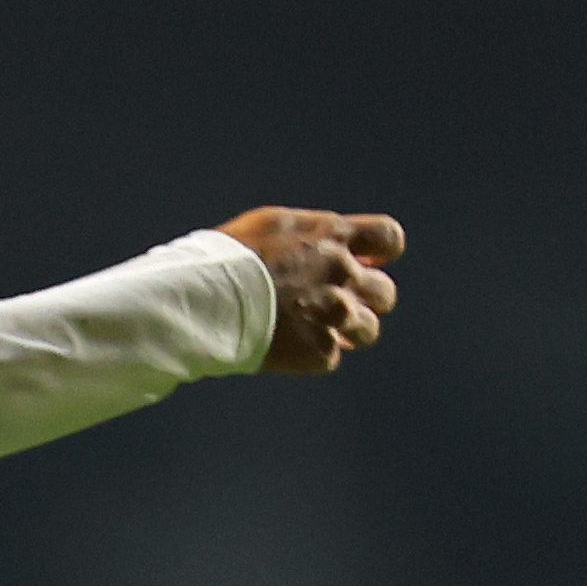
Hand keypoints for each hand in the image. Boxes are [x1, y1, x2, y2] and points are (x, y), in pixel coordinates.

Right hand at [212, 207, 402, 372]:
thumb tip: (325, 247)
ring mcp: (332, 313)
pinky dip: (310, 356)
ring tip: (313, 333)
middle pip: (384, 291)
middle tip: (332, 306)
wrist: (198, 299)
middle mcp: (340, 272)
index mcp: (330, 235)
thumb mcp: (266, 227)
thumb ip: (304, 236)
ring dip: (347, 333)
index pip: (388, 237)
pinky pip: (328, 358)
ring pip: (368, 330)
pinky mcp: (316, 351)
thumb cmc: (218, 258)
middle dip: (364, 300)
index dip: (381, 252)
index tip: (367, 261)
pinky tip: (284, 349)